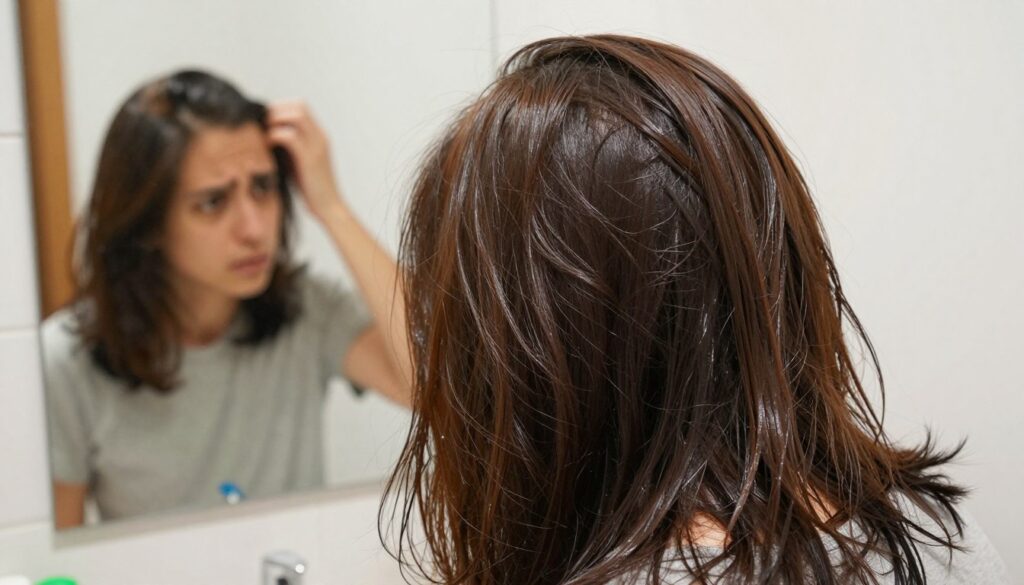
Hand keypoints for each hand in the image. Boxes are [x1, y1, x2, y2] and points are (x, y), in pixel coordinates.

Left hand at [266, 101, 344, 221]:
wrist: (328, 207)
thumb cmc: (310, 188)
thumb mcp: (298, 160)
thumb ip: (288, 146)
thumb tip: (265, 135)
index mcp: (319, 136)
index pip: (301, 106)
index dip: (282, 107)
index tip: (267, 120)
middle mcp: (320, 136)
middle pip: (299, 105)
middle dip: (277, 110)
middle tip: (262, 124)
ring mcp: (317, 146)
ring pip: (296, 115)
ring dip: (276, 119)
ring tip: (265, 133)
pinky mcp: (310, 158)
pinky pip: (290, 136)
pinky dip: (275, 135)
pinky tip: (268, 144)